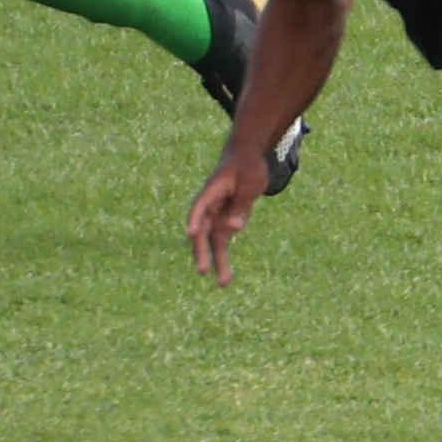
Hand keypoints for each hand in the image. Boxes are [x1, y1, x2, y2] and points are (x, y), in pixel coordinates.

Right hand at [187, 146, 274, 281]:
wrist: (246, 158)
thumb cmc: (248, 167)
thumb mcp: (250, 182)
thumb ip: (242, 205)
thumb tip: (235, 229)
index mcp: (212, 190)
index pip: (200, 206)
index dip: (195, 218)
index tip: (191, 232)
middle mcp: (210, 206)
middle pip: (203, 230)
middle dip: (202, 250)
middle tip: (203, 270)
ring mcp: (216, 215)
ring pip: (213, 241)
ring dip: (217, 261)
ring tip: (223, 283)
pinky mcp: (225, 221)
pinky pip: (222, 242)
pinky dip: (223, 257)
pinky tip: (226, 276)